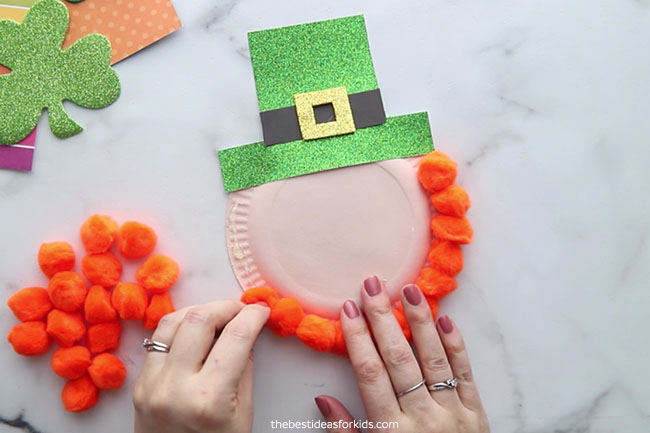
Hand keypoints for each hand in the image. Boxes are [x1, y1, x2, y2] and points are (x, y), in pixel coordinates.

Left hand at [133, 300, 269, 432]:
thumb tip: (247, 330)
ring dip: (200, 310)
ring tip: (220, 315)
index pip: (235, 338)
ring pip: (172, 321)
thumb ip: (244, 367)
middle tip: (242, 309)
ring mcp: (151, 384)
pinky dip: (180, 325)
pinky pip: (158, 339)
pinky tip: (196, 329)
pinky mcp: (139, 383)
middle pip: (200, 320)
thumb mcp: (243, 414)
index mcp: (208, 399)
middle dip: (226, 306)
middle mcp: (174, 387)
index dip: (253, 316)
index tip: (262, 309)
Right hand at [315, 276, 488, 432]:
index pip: (370, 375)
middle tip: (371, 286)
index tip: (348, 311)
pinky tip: (445, 320)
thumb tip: (323, 400)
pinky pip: (466, 374)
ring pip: (434, 360)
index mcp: (393, 431)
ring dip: (420, 322)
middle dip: (383, 319)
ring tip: (408, 290)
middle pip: (399, 359)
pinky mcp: (477, 412)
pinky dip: (456, 346)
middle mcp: (424, 417)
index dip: (358, 339)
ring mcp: (454, 412)